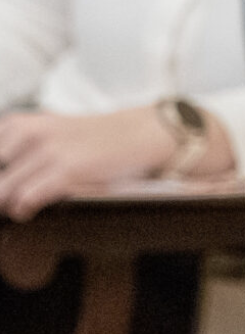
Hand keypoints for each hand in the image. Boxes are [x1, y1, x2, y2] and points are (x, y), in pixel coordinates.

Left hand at [0, 108, 173, 220]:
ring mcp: (49, 150)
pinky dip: (24, 209)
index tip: (9, 178)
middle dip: (2, 191)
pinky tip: (30, 209)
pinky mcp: (67, 169)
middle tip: (10, 197)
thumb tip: (4, 183)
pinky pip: (25, 199)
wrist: (140, 133)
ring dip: (9, 204)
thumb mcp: (46, 133)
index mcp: (19, 124)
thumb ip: (15, 151)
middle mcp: (30, 133)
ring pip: (3, 192)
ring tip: (20, 205)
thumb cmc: (93, 139)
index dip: (0, 174)